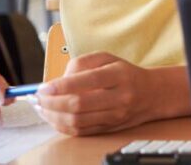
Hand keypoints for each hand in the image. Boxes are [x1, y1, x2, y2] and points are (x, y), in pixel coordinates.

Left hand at [34, 52, 163, 135]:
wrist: (151, 94)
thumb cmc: (125, 74)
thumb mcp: (108, 58)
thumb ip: (82, 63)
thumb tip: (59, 79)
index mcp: (119, 75)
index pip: (87, 81)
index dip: (61, 86)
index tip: (43, 88)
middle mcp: (119, 97)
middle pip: (79, 104)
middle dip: (52, 103)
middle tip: (38, 99)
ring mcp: (115, 115)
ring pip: (77, 121)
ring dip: (54, 116)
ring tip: (43, 108)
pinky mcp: (109, 128)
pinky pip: (81, 131)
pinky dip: (62, 126)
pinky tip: (54, 117)